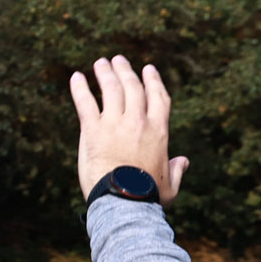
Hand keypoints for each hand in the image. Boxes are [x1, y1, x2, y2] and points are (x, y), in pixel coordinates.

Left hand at [70, 56, 189, 203]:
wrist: (125, 201)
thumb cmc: (148, 196)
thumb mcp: (170, 185)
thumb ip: (177, 170)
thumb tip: (184, 161)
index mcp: (159, 131)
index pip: (158, 97)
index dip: (153, 81)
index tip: (148, 69)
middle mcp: (138, 121)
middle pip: (133, 87)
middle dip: (125, 71)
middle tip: (118, 60)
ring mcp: (115, 123)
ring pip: (111, 89)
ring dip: (105, 73)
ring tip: (100, 63)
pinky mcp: (93, 130)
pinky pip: (85, 102)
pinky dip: (80, 88)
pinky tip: (76, 77)